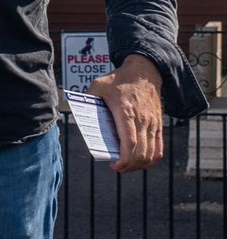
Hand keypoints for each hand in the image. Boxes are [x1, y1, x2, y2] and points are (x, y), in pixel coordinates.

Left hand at [88, 53, 163, 172]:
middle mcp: (142, 120)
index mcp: (126, 112)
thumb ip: (88, 100)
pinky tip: (139, 161)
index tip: (113, 165)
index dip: (123, 159)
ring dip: (139, 165)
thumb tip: (80, 118)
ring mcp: (153, 123)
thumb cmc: (118, 80)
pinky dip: (150, 159)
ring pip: (151, 153)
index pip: (129, 143)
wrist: (144, 71)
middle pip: (141, 153)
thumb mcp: (98, 85)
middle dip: (129, 166)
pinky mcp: (158, 125)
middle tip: (116, 167)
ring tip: (125, 165)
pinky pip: (159, 148)